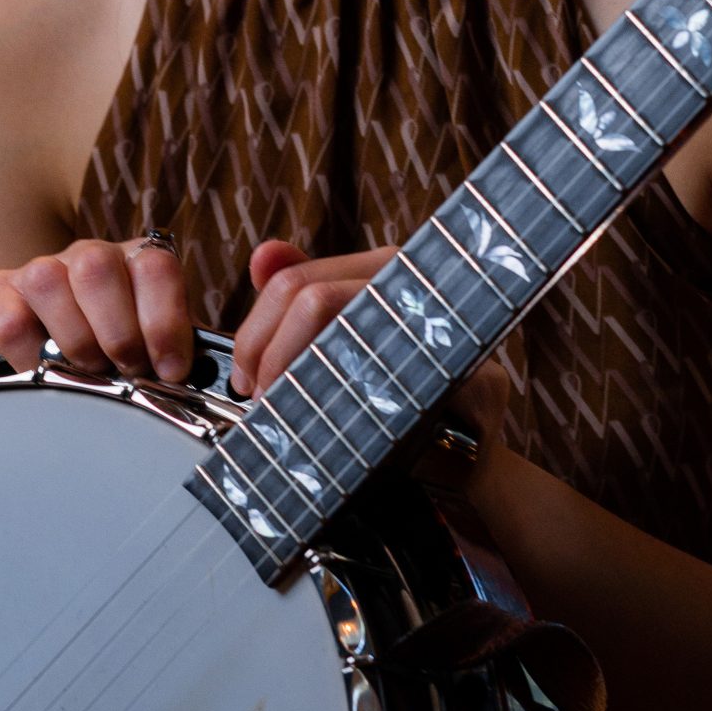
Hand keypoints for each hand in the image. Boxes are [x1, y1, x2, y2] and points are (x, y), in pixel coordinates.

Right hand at [0, 235, 194, 381]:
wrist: (50, 358)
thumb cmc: (116, 357)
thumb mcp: (157, 350)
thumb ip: (182, 354)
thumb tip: (223, 377)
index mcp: (138, 263)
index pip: (156, 266)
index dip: (165, 322)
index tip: (171, 371)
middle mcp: (89, 256)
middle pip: (98, 267)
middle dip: (118, 334)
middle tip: (126, 372)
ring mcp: (40, 269)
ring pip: (49, 281)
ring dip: (73, 340)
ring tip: (88, 373)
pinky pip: (7, 317)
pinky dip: (27, 355)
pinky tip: (43, 373)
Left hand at [232, 238, 511, 473]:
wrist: (467, 455)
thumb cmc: (400, 394)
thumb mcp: (346, 339)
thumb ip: (304, 298)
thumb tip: (262, 255)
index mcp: (384, 268)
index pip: (295, 281)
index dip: (254, 332)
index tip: (244, 377)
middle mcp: (414, 282)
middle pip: (310, 299)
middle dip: (267, 354)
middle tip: (259, 398)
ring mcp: (444, 325)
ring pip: (341, 335)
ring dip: (297, 381)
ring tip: (285, 414)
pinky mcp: (466, 377)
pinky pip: (391, 390)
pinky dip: (347, 413)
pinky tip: (332, 432)